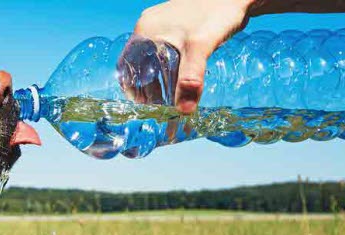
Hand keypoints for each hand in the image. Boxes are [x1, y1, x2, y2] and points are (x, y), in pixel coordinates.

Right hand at [130, 0, 252, 112]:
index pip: (127, 66)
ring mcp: (161, 25)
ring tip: (171, 96)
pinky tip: (181, 77)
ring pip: (153, 59)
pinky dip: (169, 67)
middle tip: (161, 105)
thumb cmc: (217, 13)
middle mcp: (149, 27)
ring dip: (159, 77)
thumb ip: (191, 79)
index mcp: (145, 30)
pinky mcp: (175, 26)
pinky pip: (164, 51)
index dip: (132, 88)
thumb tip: (184, 111)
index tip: (144, 106)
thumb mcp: (201, 48)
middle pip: (140, 64)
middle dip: (148, 86)